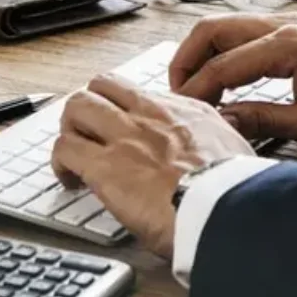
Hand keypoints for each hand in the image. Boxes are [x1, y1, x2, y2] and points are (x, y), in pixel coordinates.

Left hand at [51, 74, 256, 256]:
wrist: (226, 210)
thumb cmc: (235, 192)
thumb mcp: (237, 151)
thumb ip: (219, 142)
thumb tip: (218, 152)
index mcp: (185, 111)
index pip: (140, 93)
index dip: (124, 108)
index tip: (124, 128)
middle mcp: (151, 115)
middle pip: (102, 86)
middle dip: (90, 107)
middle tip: (89, 133)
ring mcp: (125, 137)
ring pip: (77, 106)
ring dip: (70, 129)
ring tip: (73, 154)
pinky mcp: (105, 167)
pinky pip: (64, 148)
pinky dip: (60, 163)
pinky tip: (69, 180)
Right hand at [170, 12, 296, 148]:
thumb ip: (265, 120)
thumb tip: (223, 122)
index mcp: (288, 46)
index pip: (223, 65)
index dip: (196, 90)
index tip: (182, 112)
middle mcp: (285, 25)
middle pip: (213, 29)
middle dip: (186, 60)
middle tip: (178, 93)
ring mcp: (291, 22)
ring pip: (227, 25)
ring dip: (204, 52)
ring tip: (196, 87)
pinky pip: (247, 30)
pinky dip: (226, 49)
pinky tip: (226, 77)